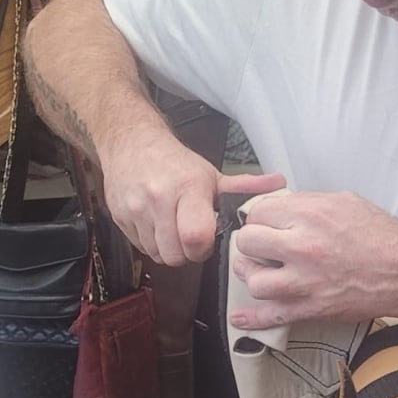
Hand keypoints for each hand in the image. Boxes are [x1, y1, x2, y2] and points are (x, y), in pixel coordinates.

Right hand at [101, 131, 284, 265]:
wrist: (132, 143)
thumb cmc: (175, 163)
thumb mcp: (213, 174)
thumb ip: (245, 185)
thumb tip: (279, 184)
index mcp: (188, 187)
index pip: (196, 237)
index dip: (204, 247)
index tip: (207, 238)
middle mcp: (159, 199)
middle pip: (176, 254)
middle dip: (187, 252)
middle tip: (192, 235)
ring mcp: (136, 209)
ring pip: (158, 254)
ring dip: (169, 249)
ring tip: (175, 228)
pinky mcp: (119, 218)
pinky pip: (140, 247)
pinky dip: (151, 243)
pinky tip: (158, 225)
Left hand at [229, 191, 397, 327]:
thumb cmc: (383, 235)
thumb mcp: (345, 201)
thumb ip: (308, 203)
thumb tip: (283, 206)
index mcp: (311, 215)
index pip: (259, 212)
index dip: (260, 217)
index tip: (266, 222)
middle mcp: (303, 246)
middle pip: (249, 243)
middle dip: (253, 242)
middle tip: (263, 244)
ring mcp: (305, 281)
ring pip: (253, 281)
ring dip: (253, 275)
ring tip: (261, 270)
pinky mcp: (312, 308)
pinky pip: (272, 316)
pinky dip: (252, 319)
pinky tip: (240, 317)